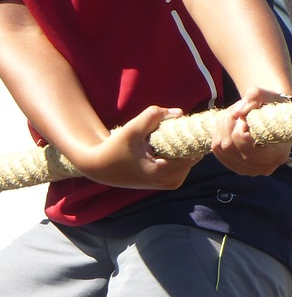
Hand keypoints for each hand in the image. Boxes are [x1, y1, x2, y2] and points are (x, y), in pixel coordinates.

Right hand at [69, 106, 200, 189]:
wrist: (102, 168)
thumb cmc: (115, 149)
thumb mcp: (131, 129)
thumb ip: (152, 116)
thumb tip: (178, 113)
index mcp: (164, 172)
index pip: (193, 152)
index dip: (189, 136)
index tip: (176, 126)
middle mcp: (172, 182)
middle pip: (193, 155)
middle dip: (184, 141)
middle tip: (165, 131)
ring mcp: (172, 184)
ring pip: (190, 159)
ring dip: (180, 147)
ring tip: (159, 140)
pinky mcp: (170, 183)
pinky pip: (183, 164)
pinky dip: (177, 154)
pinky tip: (160, 147)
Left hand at [212, 87, 291, 175]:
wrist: (272, 117)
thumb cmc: (272, 106)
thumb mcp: (268, 96)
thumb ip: (256, 96)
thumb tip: (237, 111)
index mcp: (277, 155)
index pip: (247, 151)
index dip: (239, 132)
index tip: (243, 117)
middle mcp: (264, 167)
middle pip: (229, 147)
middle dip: (227, 125)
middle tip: (235, 112)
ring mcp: (249, 169)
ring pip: (220, 148)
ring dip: (220, 127)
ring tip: (232, 116)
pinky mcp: (236, 166)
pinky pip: (216, 150)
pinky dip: (217, 134)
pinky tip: (227, 125)